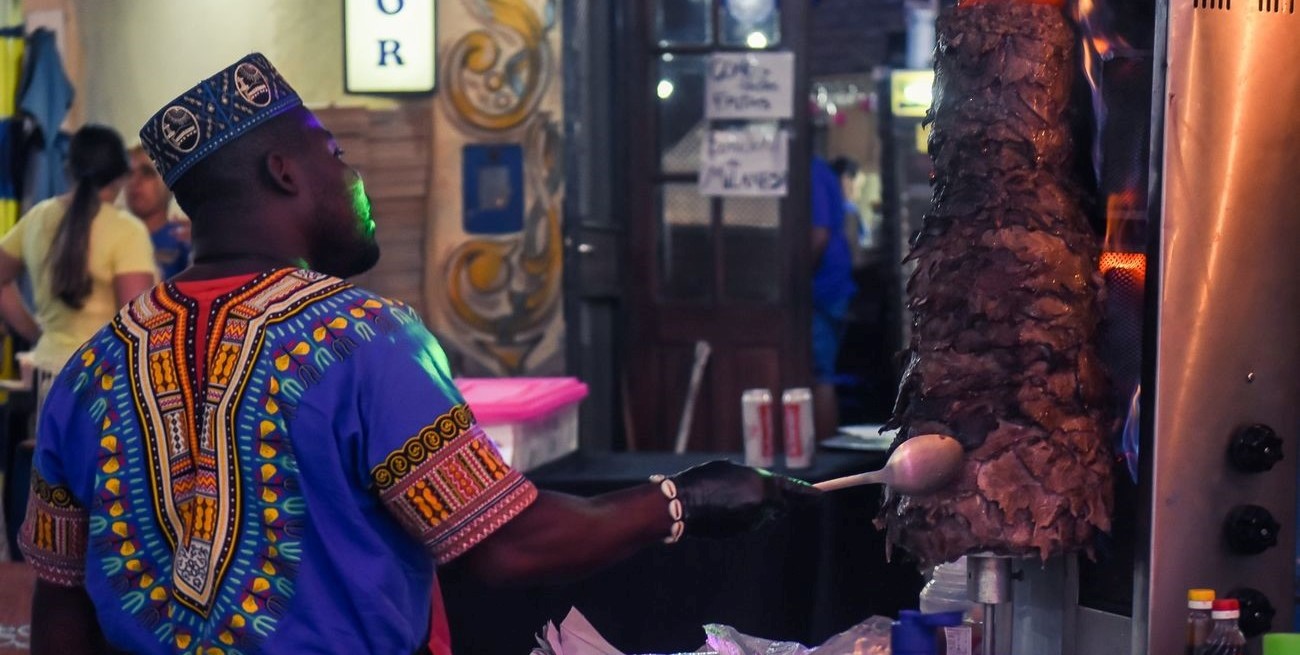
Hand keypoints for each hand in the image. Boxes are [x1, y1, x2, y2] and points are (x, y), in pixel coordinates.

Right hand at [670, 460, 820, 538]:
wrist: (683, 503)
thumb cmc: (705, 479)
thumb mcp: (732, 470)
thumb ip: (753, 478)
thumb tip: (761, 486)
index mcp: (763, 486)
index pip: (792, 490)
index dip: (807, 493)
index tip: (820, 496)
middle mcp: (762, 506)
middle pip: (780, 506)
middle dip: (778, 501)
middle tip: (772, 495)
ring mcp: (751, 522)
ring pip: (763, 516)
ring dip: (757, 509)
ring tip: (733, 497)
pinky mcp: (739, 533)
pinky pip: (748, 523)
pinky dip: (743, 517)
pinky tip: (724, 508)